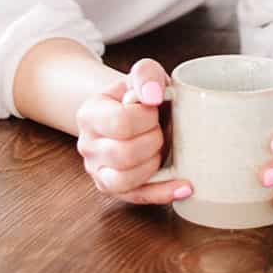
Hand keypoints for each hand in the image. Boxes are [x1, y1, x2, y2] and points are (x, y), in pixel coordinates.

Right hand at [74, 58, 193, 206]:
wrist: (135, 113)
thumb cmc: (141, 96)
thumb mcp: (144, 75)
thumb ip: (146, 74)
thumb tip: (153, 95)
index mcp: (89, 114)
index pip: (120, 122)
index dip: (146, 117)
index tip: (153, 109)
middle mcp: (88, 146)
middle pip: (123, 154)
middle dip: (152, 141)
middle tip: (158, 129)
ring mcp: (98, 171)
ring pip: (125, 181)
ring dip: (153, 164)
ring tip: (161, 150)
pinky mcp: (115, 191)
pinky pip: (138, 198)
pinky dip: (164, 192)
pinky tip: (185, 185)